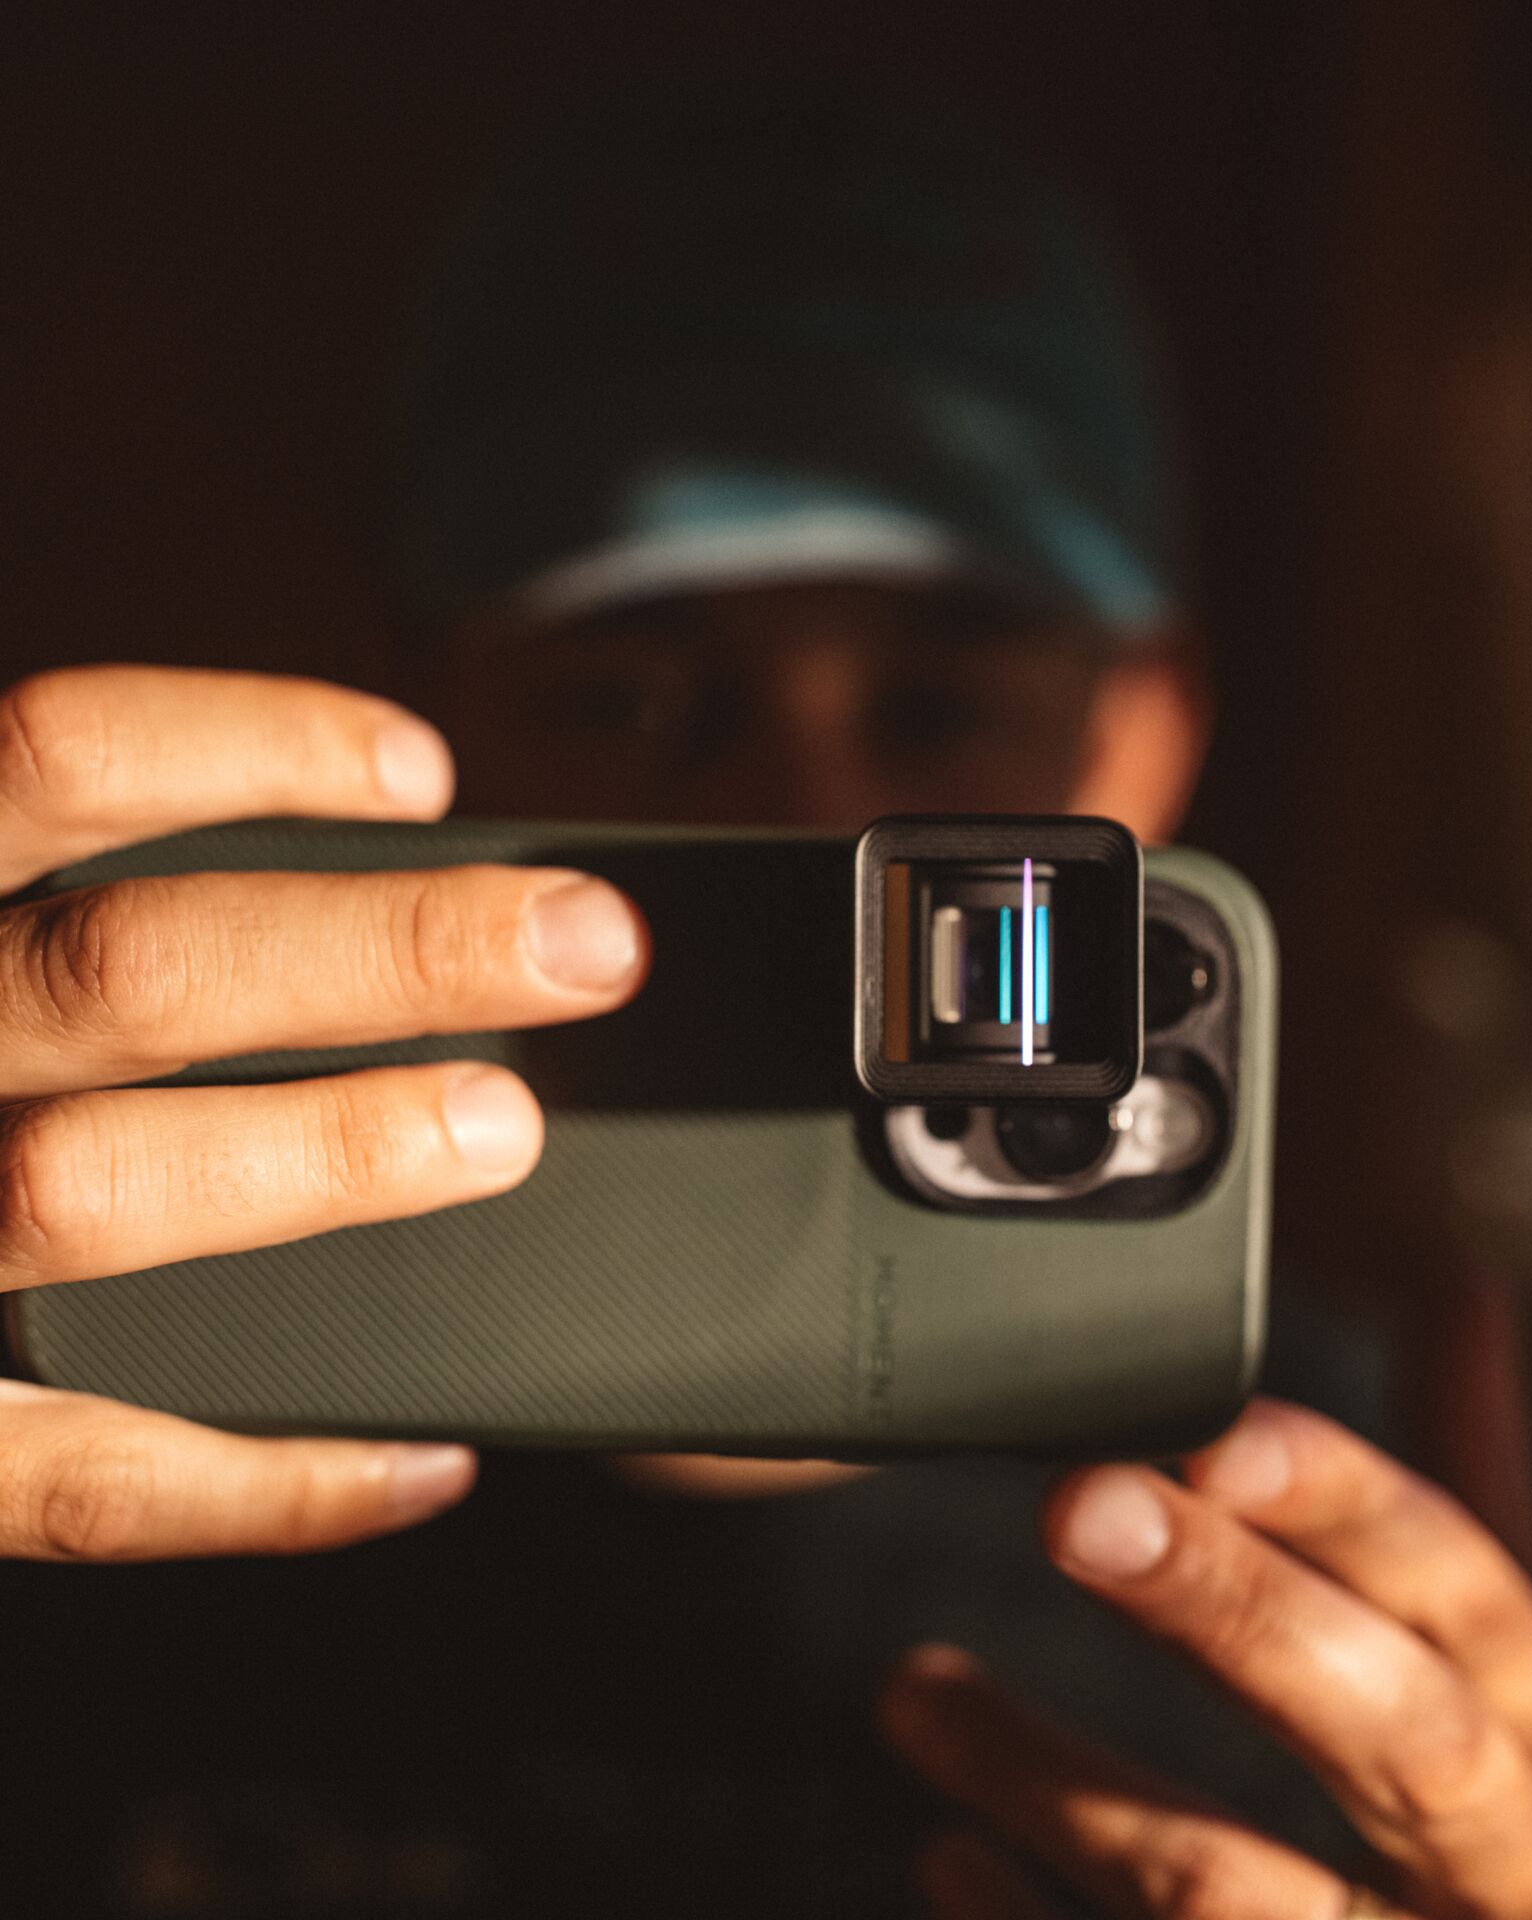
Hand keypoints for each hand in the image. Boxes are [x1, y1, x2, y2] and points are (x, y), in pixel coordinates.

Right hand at [0, 664, 646, 1558]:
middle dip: (386, 950)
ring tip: (503, 1133)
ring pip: (91, 1190)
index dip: (251, 747)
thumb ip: (58, 917)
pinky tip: (420, 1454)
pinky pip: (83, 1479)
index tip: (425, 772)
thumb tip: (351, 903)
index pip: (53, 757)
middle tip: (588, 946)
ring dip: (326, 1159)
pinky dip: (267, 1479)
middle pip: (131, 971)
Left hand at [882, 1399, 1531, 1919]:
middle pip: (1390, 1732)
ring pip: (1227, 1889)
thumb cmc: (1527, 1825)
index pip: (1463, 1584)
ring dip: (1057, 1785)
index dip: (1342, 1506)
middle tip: (1073, 1504)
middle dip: (1231, 1610)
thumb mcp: (1528, 1663)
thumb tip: (1467, 1286)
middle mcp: (1525, 1865)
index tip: (1210, 1429)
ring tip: (914, 1689)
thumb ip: (1479, 1480)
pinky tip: (948, 1856)